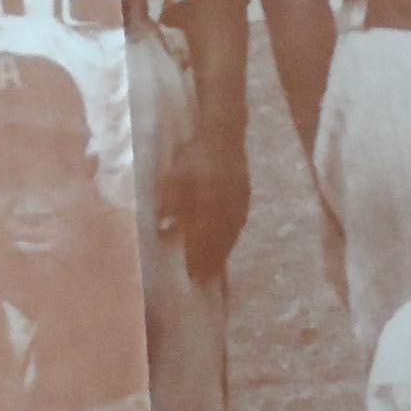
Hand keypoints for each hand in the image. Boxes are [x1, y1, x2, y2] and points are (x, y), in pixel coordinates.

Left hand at [176, 125, 249, 282]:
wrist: (224, 132)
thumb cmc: (194, 152)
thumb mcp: (175, 175)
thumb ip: (170, 202)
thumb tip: (164, 230)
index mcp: (209, 201)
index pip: (202, 237)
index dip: (196, 257)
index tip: (189, 275)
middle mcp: (227, 205)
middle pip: (218, 240)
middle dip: (210, 261)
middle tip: (202, 279)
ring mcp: (239, 202)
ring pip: (230, 234)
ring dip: (222, 253)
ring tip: (214, 269)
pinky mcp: (245, 196)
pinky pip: (239, 224)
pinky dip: (231, 238)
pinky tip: (227, 244)